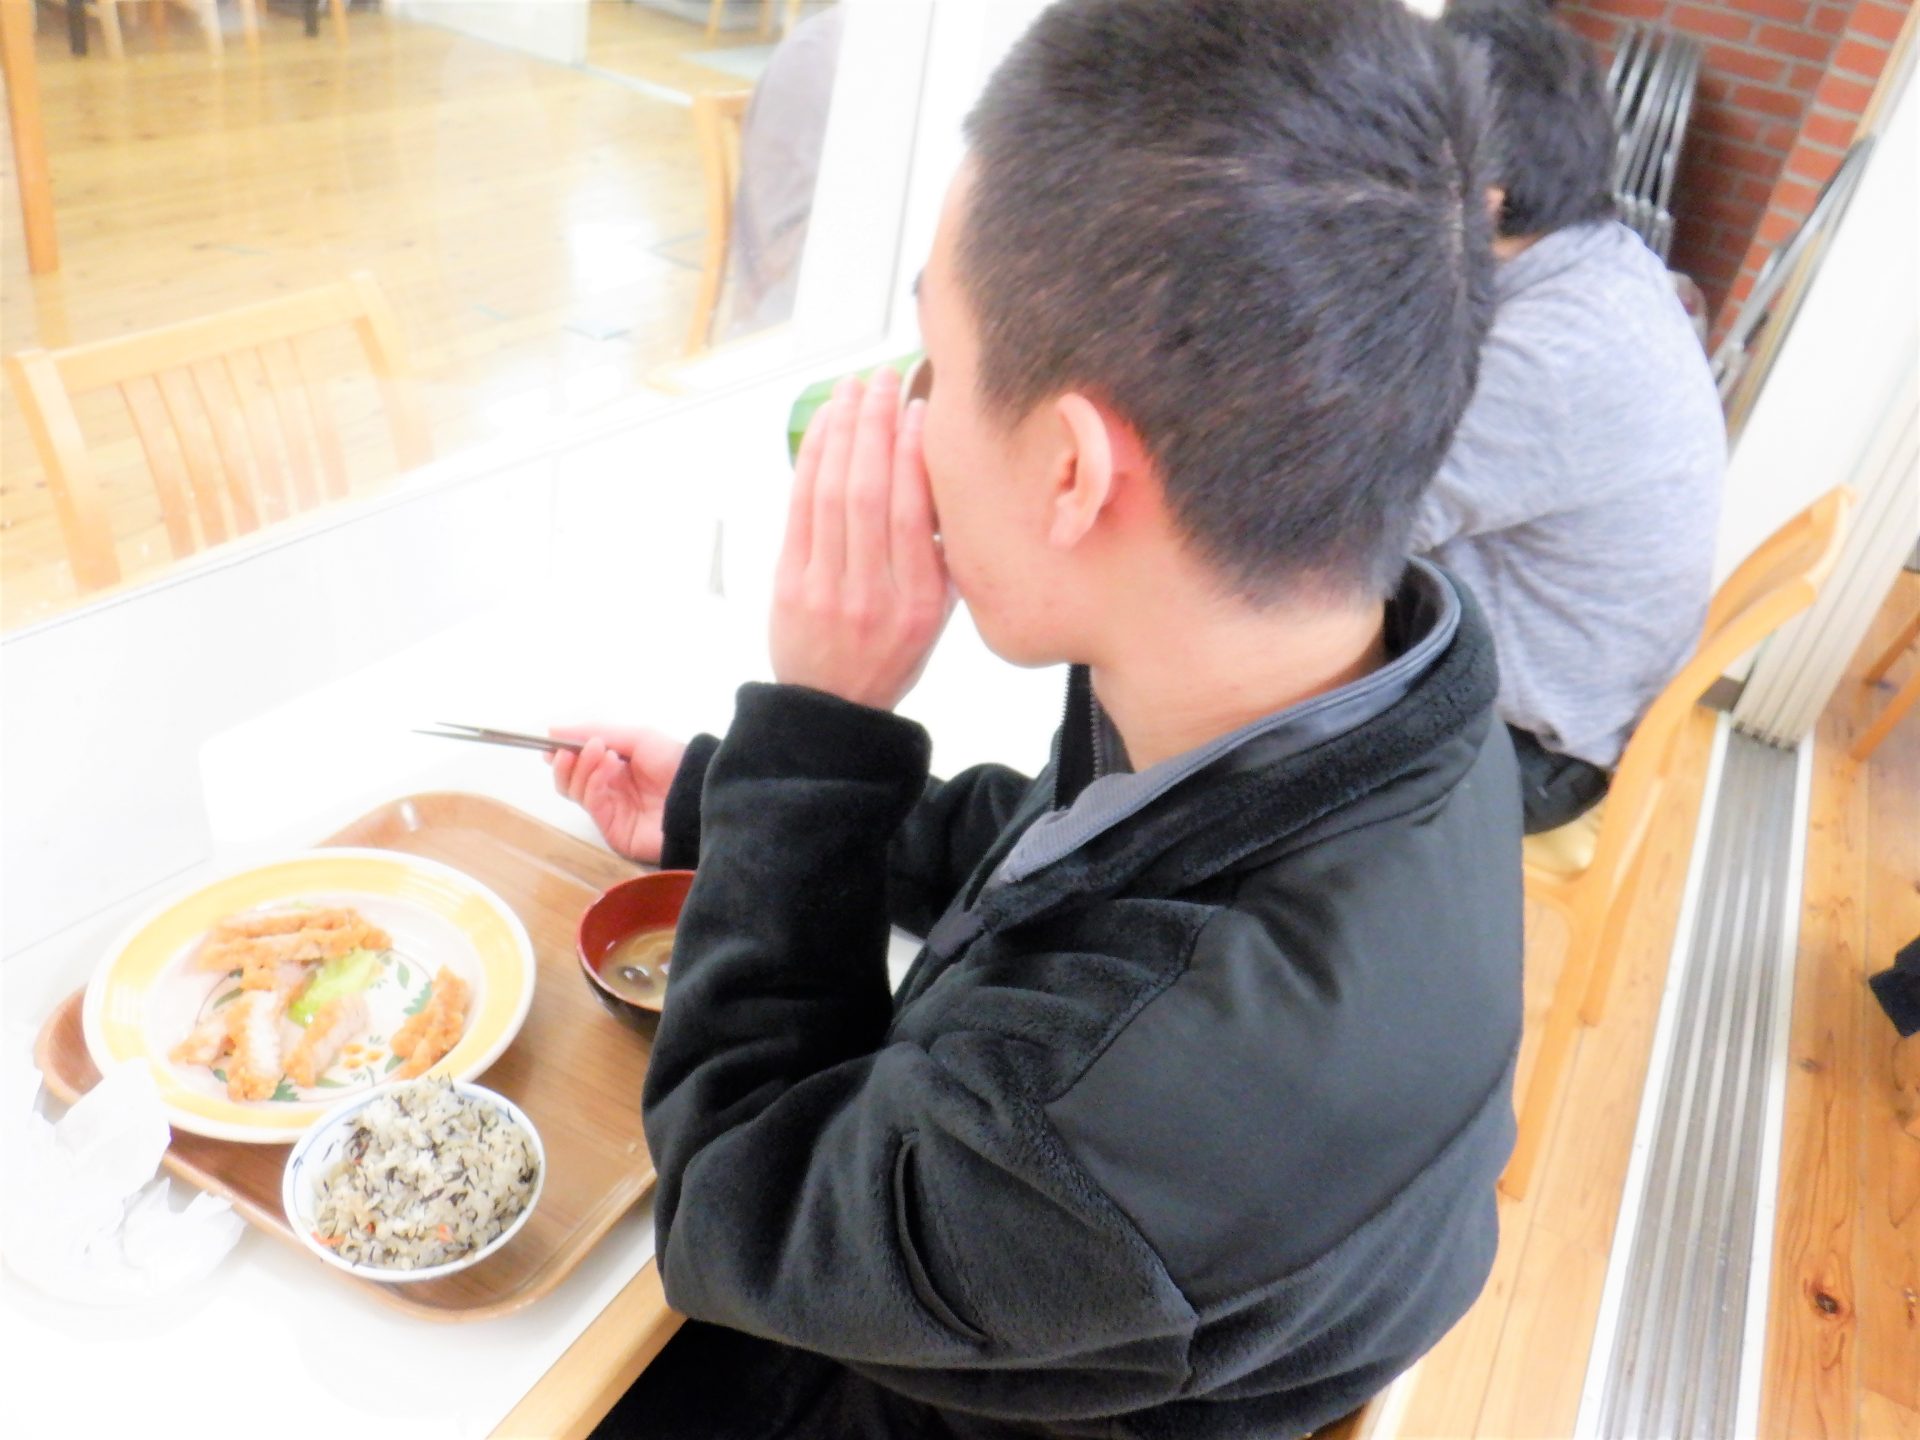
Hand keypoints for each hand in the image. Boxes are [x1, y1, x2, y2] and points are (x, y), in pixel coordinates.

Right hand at [550, 726, 687, 863]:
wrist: (699, 795)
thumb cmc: (675, 762)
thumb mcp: (637, 737)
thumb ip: (597, 732)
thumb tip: (553, 731)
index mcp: (616, 767)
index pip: (578, 763)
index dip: (562, 752)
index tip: (551, 742)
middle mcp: (610, 788)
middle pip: (570, 779)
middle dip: (568, 760)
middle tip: (574, 748)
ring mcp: (610, 809)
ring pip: (575, 791)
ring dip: (582, 767)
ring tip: (599, 750)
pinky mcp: (611, 828)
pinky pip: (590, 802)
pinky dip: (593, 781)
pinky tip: (608, 766)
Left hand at [770, 370, 954, 709]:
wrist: (832, 707)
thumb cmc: (891, 653)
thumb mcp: (937, 617)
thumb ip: (942, 557)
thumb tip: (942, 476)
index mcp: (918, 603)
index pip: (914, 513)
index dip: (912, 454)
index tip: (916, 409)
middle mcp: (871, 594)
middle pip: (869, 493)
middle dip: (874, 425)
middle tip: (882, 379)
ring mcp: (825, 587)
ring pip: (831, 493)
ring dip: (842, 431)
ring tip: (852, 388)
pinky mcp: (789, 581)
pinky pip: (800, 507)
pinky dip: (812, 459)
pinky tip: (825, 425)